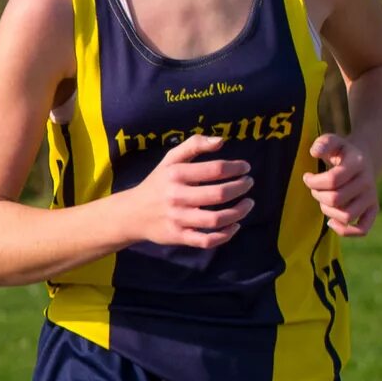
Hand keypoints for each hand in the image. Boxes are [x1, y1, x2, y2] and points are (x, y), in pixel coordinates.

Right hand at [123, 133, 253, 249]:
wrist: (132, 213)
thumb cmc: (158, 183)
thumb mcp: (170, 159)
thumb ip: (194, 145)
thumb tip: (220, 141)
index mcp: (176, 174)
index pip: (214, 169)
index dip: (235, 168)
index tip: (245, 168)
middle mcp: (176, 197)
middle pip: (218, 194)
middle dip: (240, 187)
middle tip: (249, 183)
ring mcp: (178, 219)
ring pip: (216, 219)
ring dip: (238, 212)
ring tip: (248, 203)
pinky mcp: (179, 237)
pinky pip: (206, 240)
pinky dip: (225, 235)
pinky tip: (235, 225)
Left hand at [303, 133, 377, 235]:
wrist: (364, 159)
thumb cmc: (341, 152)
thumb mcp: (332, 141)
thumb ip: (323, 143)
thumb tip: (315, 152)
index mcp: (358, 163)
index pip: (332, 180)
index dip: (314, 181)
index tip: (307, 177)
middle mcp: (368, 181)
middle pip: (336, 199)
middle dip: (318, 195)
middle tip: (314, 188)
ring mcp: (371, 197)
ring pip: (345, 216)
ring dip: (327, 210)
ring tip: (323, 200)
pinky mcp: (373, 209)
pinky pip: (362, 229)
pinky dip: (345, 231)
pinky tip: (331, 222)